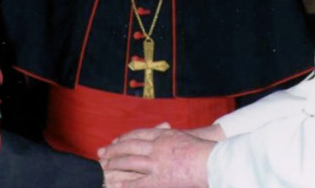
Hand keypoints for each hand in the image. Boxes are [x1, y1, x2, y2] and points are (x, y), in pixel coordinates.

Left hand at [98, 123, 214, 187]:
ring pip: (129, 162)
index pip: (137, 134)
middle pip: (129, 146)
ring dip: (115, 164)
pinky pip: (137, 182)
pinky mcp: (159, 179)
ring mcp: (156, 163)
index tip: (114, 141)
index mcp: (162, 135)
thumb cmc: (203, 150)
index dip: (124, 138)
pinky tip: (115, 185)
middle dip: (114, 150)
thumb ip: (168, 135)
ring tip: (104, 167)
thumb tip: (161, 132)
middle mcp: (156, 146)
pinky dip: (125, 184)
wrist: (212, 162)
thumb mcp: (183, 136)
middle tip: (101, 153)